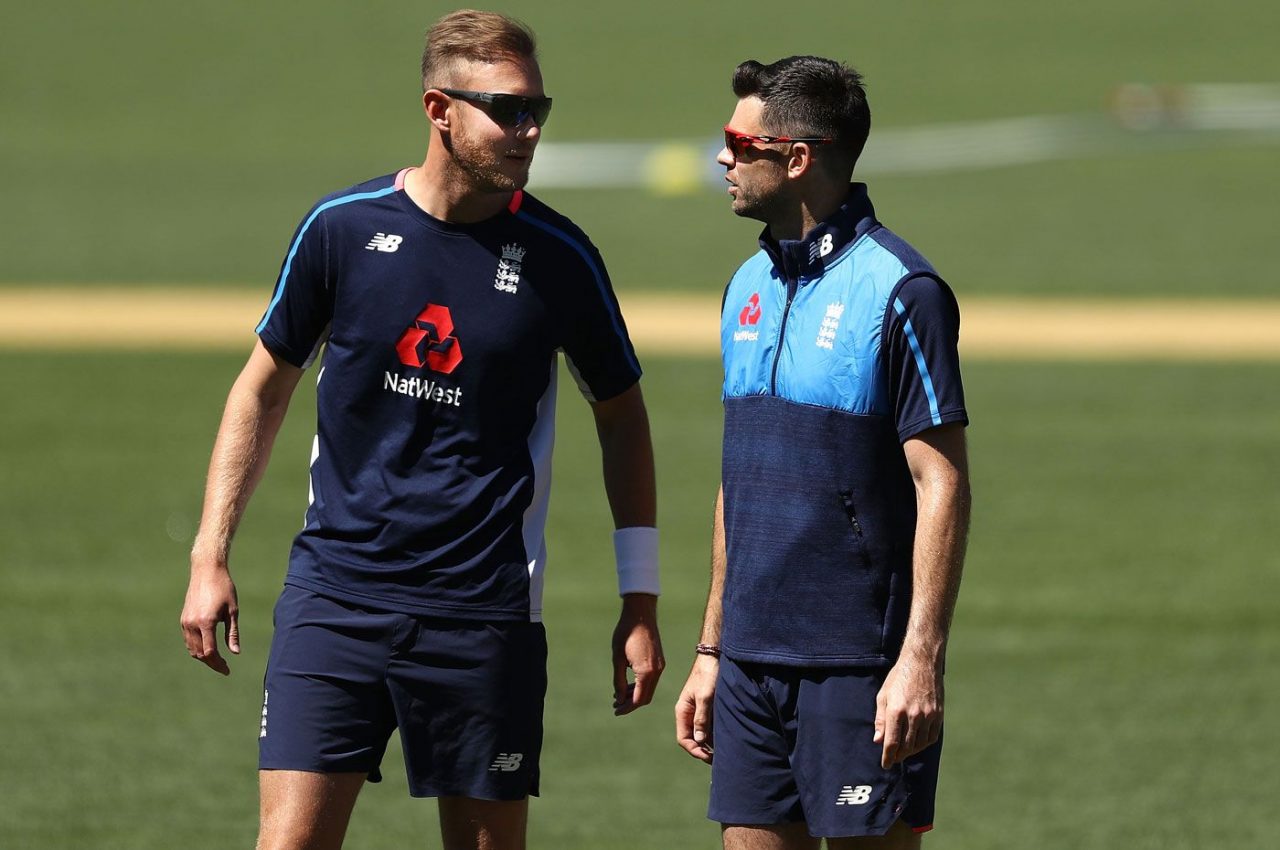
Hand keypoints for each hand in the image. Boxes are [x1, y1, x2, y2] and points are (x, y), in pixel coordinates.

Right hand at [180, 566, 239, 675]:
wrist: (206, 571)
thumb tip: (235, 652)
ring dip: (203, 657)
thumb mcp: (233, 611)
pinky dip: (197, 648)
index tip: (227, 670)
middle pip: (199, 653)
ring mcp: (185, 622)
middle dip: (211, 663)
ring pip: (192, 648)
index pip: (210, 652)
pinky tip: (208, 648)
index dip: (218, 664)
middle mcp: (192, 624)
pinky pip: (189, 640)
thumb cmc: (224, 589)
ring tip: (217, 660)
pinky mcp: (183, 619)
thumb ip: (232, 633)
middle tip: (224, 667)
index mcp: (206, 623)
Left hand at [612, 594, 664, 714]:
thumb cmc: (626, 633)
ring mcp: (660, 666)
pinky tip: (629, 684)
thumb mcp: (617, 658)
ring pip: (649, 689)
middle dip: (631, 704)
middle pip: (646, 697)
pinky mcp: (660, 661)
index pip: (638, 699)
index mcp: (646, 672)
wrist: (640, 614)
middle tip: (616, 705)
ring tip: (619, 695)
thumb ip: (619, 680)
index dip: (627, 708)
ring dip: (636, 694)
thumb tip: (620, 698)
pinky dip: (641, 685)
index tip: (615, 710)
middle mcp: (657, 671)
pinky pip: (652, 679)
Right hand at [674, 654, 717, 762]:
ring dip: (710, 743)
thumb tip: (699, 740)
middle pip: (693, 739)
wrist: (715, 656)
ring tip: (724, 750)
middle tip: (718, 758)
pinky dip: (716, 733)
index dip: (695, 750)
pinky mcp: (708, 707)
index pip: (684, 739)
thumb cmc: (708, 674)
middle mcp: (688, 713)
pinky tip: (727, 737)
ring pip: (702, 733)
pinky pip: (709, 725)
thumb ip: (701, 718)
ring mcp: (698, 711)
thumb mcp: (705, 696)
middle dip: (703, 750)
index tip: (708, 757)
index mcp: (683, 711)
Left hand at [873, 654, 942, 767]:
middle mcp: (913, 715)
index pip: (892, 743)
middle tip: (893, 758)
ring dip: (911, 751)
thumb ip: (880, 720)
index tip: (885, 764)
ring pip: (920, 744)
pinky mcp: (938, 714)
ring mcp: (928, 715)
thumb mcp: (883, 695)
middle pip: (906, 746)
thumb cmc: (899, 678)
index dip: (888, 757)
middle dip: (898, 756)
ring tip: (904, 752)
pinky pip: (932, 737)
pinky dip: (924, 744)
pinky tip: (917, 743)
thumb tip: (878, 741)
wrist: (922, 662)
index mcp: (896, 710)